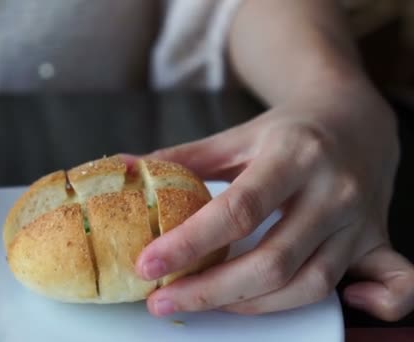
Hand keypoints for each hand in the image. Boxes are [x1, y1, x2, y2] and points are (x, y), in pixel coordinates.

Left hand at [126, 91, 413, 320]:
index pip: (238, 210)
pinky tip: (341, 308)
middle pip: (272, 260)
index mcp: (293, 155)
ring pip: (310, 283)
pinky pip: (395, 284)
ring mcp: (360, 220)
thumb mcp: (236, 135)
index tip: (147, 264)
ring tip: (203, 303)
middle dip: (210, 290)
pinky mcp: (379, 240)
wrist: (355, 118)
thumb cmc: (288, 131)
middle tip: (162, 299)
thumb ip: (184, 158)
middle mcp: (332, 190)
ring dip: (251, 305)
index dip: (189, 243)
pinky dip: (374, 306)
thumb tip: (127, 168)